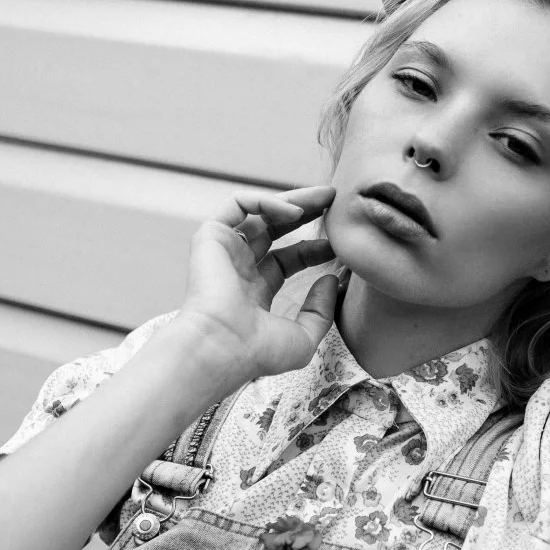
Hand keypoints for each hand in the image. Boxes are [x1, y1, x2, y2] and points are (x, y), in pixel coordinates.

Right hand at [175, 184, 343, 389]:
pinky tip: (295, 212)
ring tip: (325, 197)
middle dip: (306, 212)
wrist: (220, 347)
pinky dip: (267, 201)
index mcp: (253, 292)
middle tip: (335, 201)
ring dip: (292, 200)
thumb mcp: (303, 338)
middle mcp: (237, 268)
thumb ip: (320, 311)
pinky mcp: (211, 236)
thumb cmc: (256, 352)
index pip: (286, 260)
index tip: (339, 244)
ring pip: (258, 211)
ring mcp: (223, 251)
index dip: (313, 248)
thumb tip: (331, 280)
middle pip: (274, 229)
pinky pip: (239, 203)